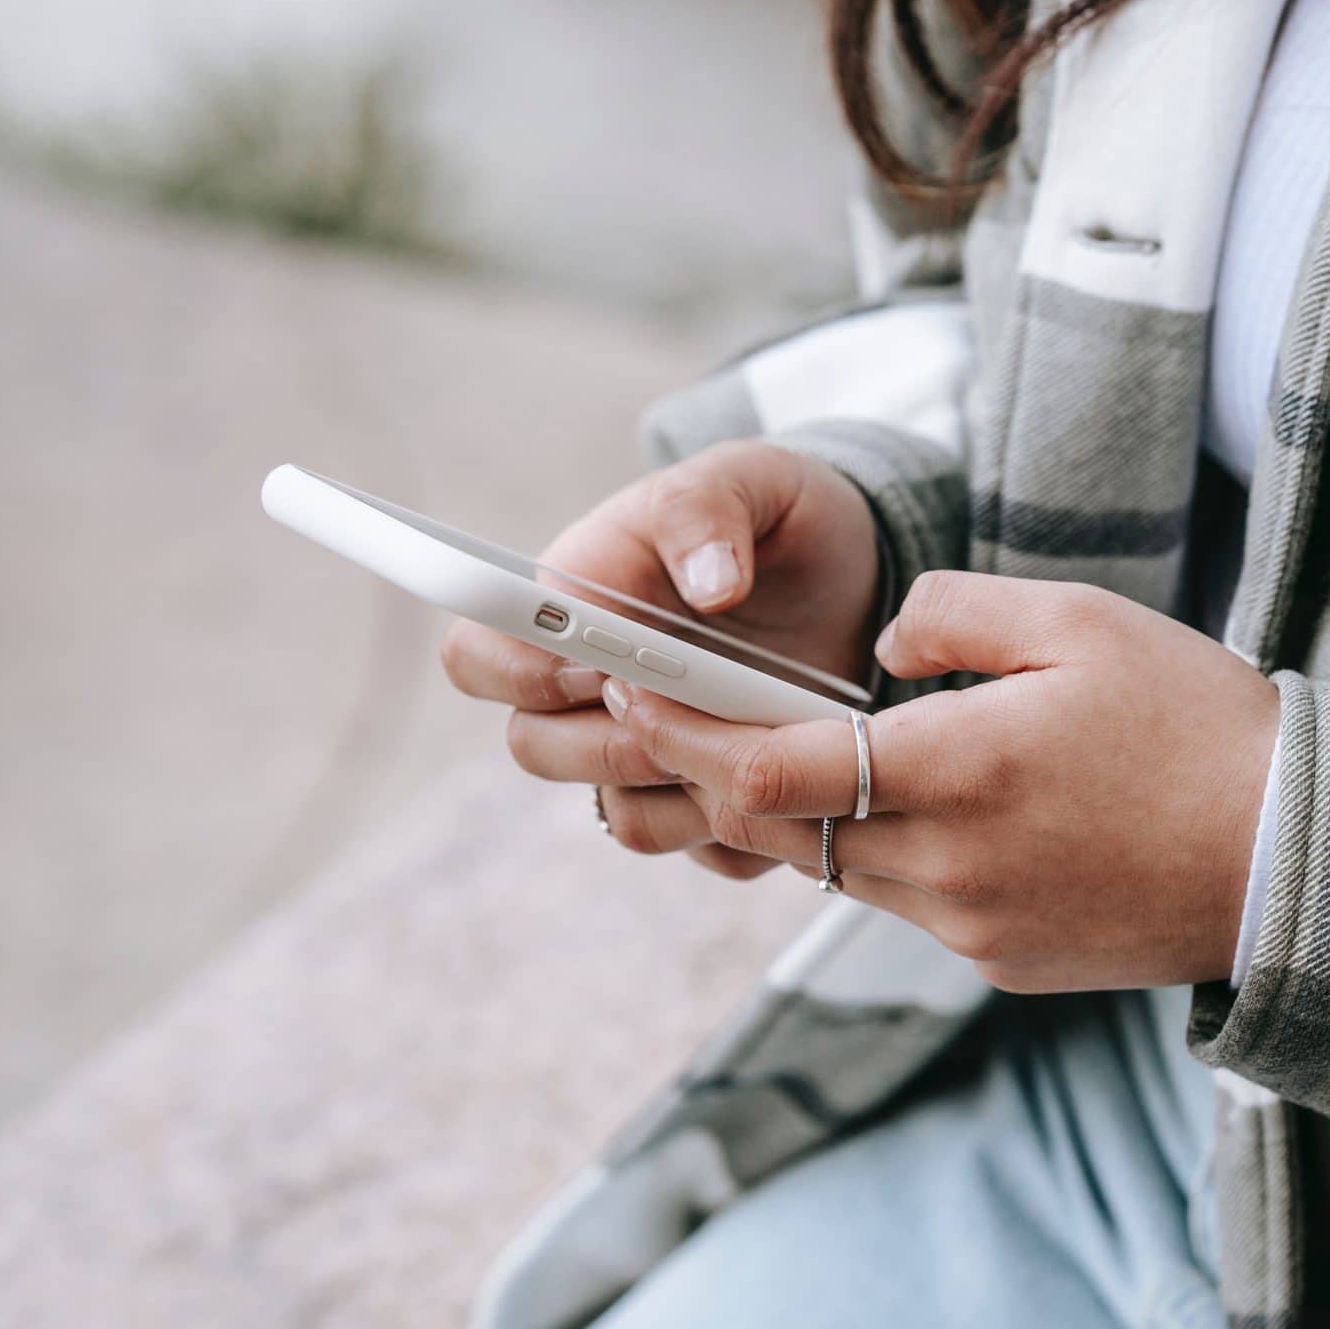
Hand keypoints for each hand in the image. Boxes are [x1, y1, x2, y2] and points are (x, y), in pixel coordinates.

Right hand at [441, 440, 881, 880]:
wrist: (852, 576)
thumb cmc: (778, 519)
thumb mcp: (750, 480)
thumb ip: (707, 510)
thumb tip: (709, 585)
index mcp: (570, 603)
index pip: (476, 655)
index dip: (517, 674)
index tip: (596, 667)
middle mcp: (590, 691)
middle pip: (536, 749)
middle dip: (611, 740)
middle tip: (692, 710)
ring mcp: (647, 753)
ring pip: (621, 815)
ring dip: (685, 788)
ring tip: (760, 738)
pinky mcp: (708, 800)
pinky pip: (703, 848)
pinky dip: (745, 826)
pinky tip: (795, 774)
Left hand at [620, 572, 1282, 990]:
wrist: (1295, 861)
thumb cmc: (1196, 723)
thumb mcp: (1079, 620)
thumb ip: (950, 612)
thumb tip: (875, 638)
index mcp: (958, 770)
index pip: (768, 768)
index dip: (683, 731)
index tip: (631, 689)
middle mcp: (946, 866)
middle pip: (780, 829)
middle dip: (711, 771)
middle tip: (661, 712)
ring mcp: (969, 927)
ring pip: (836, 868)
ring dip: (794, 813)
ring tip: (775, 746)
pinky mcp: (998, 961)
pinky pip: (906, 901)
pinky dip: (879, 852)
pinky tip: (904, 804)